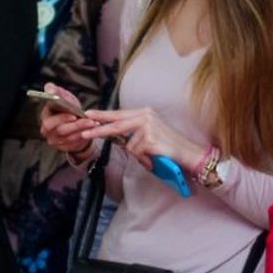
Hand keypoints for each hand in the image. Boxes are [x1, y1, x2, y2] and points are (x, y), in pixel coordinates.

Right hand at [37, 83, 95, 156]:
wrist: (74, 123)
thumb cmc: (68, 109)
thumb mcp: (64, 97)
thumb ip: (57, 91)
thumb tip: (49, 88)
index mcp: (45, 115)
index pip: (49, 117)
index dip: (61, 117)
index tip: (73, 114)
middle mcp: (46, 129)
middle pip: (58, 129)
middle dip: (74, 125)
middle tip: (86, 120)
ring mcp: (53, 138)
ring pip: (68, 136)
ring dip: (81, 129)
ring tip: (92, 123)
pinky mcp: (62, 146)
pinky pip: (73, 142)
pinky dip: (83, 135)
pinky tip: (91, 129)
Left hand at [81, 106, 203, 171]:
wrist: (188, 153)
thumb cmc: (168, 146)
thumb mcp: (149, 134)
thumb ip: (132, 133)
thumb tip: (114, 137)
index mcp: (144, 112)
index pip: (118, 114)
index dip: (102, 116)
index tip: (88, 115)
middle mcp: (145, 116)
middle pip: (116, 124)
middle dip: (98, 130)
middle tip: (83, 132)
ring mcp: (148, 127)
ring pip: (128, 146)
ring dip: (138, 155)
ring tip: (152, 155)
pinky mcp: (150, 139)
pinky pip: (136, 153)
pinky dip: (144, 159)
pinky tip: (155, 157)